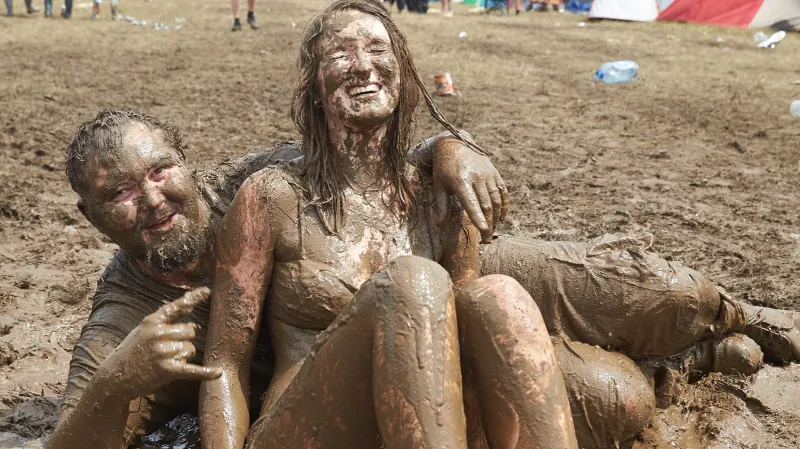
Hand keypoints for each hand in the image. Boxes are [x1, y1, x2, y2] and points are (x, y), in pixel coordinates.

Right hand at [100, 287, 222, 398]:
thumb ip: (163, 321)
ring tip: (166, 361)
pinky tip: (217, 372)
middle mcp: (158, 334)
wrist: (115, 376)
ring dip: (184, 356)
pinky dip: (206, 373)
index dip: (194, 298)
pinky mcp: (168, 370)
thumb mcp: (143, 330)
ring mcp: (163, 352)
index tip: (208, 291)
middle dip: (185, 339)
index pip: (177, 306)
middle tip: (170, 349)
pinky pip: (193, 370)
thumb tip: (189, 311)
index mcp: (152, 321)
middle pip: (190, 331)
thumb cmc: (132, 351)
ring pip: (190, 349)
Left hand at [433, 138, 508, 242]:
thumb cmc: (443, 167)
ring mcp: (488, 175)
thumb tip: (438, 225)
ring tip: (493, 231)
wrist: (454, 143)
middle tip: (486, 240)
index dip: (478, 218)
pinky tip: (502, 217)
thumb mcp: (438, 185)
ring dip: (497, 218)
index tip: (484, 230)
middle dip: (488, 224)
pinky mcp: (494, 172)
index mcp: (461, 182)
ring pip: (496, 200)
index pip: (472, 203)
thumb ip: (440, 205)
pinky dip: (504, 206)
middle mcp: (477, 178)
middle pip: (486, 205)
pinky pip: (503, 191)